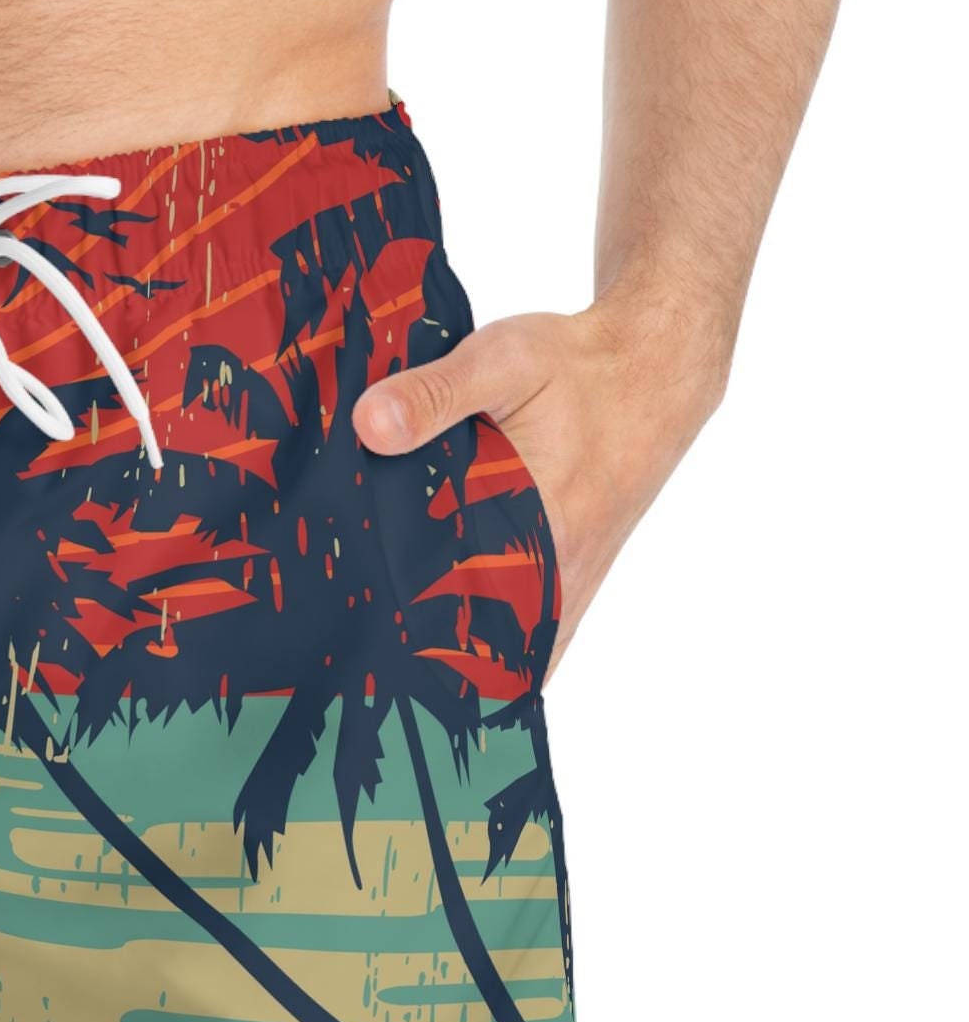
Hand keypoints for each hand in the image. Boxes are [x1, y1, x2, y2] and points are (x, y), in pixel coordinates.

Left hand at [351, 299, 726, 677]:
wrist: (655, 366)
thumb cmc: (580, 365)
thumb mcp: (503, 360)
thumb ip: (433, 394)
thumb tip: (368, 426)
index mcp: (547, 533)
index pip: (468, 615)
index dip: (416, 640)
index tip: (367, 650)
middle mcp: (567, 574)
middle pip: (487, 645)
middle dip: (429, 659)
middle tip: (366, 657)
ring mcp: (575, 583)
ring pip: (515, 649)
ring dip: (464, 658)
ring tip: (396, 661)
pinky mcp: (576, 575)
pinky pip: (536, 634)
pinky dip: (497, 644)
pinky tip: (447, 649)